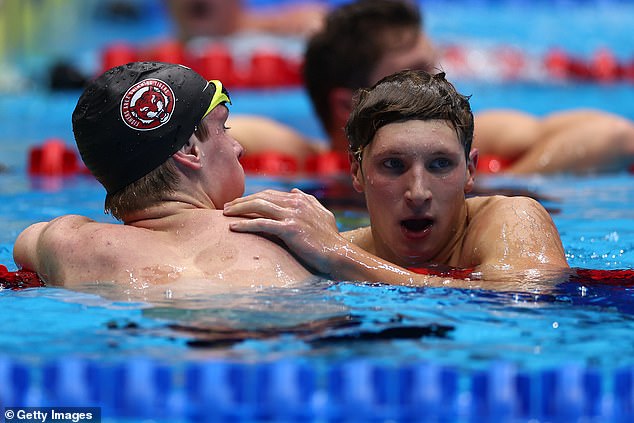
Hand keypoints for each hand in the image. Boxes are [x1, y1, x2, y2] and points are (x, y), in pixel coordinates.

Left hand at [223, 189, 346, 273]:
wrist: (338, 253)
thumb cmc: (330, 238)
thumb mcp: (322, 214)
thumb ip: (308, 201)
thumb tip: (294, 191)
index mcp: (301, 199)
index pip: (270, 194)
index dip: (252, 197)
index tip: (239, 203)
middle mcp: (296, 203)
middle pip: (261, 197)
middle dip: (241, 201)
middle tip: (226, 207)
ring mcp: (292, 215)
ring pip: (259, 206)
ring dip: (239, 209)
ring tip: (225, 214)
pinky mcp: (289, 229)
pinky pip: (261, 223)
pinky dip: (245, 224)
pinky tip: (233, 227)